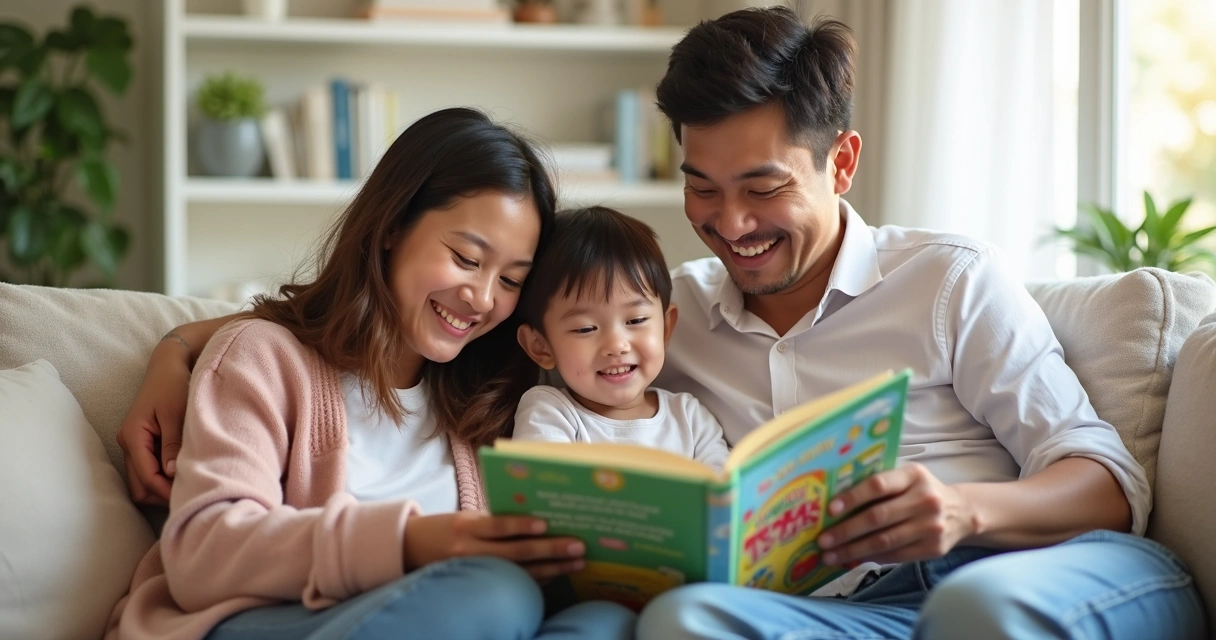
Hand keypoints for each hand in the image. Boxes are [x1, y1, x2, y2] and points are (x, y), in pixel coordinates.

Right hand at [116, 342, 191, 504]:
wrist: (168, 366)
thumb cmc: (173, 385)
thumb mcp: (175, 413)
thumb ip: (172, 444)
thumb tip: (170, 474)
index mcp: (133, 436)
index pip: (146, 477)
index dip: (166, 491)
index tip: (190, 495)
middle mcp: (128, 443)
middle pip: (139, 486)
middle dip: (161, 495)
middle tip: (190, 494)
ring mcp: (133, 444)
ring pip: (141, 481)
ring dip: (161, 487)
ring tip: (188, 485)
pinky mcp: (142, 443)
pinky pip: (147, 469)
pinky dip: (161, 477)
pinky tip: (182, 474)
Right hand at [403, 511, 585, 580]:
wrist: (412, 549)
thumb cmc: (450, 527)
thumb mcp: (468, 517)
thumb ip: (496, 520)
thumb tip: (540, 521)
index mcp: (467, 525)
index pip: (497, 524)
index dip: (521, 525)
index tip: (547, 523)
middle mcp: (469, 550)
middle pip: (515, 552)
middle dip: (550, 550)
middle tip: (578, 546)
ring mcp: (474, 571)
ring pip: (519, 572)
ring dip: (552, 568)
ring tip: (577, 563)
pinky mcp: (479, 584)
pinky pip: (513, 582)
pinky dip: (537, 578)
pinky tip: (558, 573)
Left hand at [816, 463, 977, 565]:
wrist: (962, 511)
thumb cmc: (920, 492)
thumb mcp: (906, 478)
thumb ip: (880, 484)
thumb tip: (834, 503)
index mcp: (913, 475)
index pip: (878, 485)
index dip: (852, 497)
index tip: (830, 509)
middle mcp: (925, 499)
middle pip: (878, 517)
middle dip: (845, 531)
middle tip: (822, 540)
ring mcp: (931, 526)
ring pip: (884, 541)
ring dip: (853, 550)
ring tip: (830, 556)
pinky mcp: (933, 548)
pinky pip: (895, 556)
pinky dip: (870, 559)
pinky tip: (852, 560)